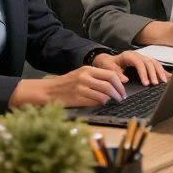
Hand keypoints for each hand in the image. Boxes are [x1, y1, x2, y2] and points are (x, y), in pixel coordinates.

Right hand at [10, 66, 129, 107]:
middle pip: (109, 84)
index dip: (120, 83)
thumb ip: (96, 77)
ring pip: (104, 94)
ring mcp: (81, 87)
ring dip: (111, 99)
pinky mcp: (77, 98)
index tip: (123, 90)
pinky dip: (101, 103)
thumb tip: (115, 84)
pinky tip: (101, 103)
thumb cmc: (67, 83)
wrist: (49, 91)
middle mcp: (85, 77)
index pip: (110, 74)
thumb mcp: (82, 75)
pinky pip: (95, 101)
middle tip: (122, 98)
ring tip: (114, 101)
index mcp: (88, 69)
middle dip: (119, 92)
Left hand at [93, 51, 168, 86]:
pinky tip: (167, 76)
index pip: (139, 63)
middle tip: (156, 84)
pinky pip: (155, 64)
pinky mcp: (145, 61)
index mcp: (129, 55)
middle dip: (154, 73)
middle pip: (149, 62)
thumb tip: (125, 80)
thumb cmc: (108, 65)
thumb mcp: (108, 68)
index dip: (144, 73)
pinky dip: (162, 70)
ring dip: (160, 71)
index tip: (146, 83)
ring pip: (154, 62)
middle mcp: (137, 55)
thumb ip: (116, 73)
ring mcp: (142, 57)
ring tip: (164, 81)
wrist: (107, 60)